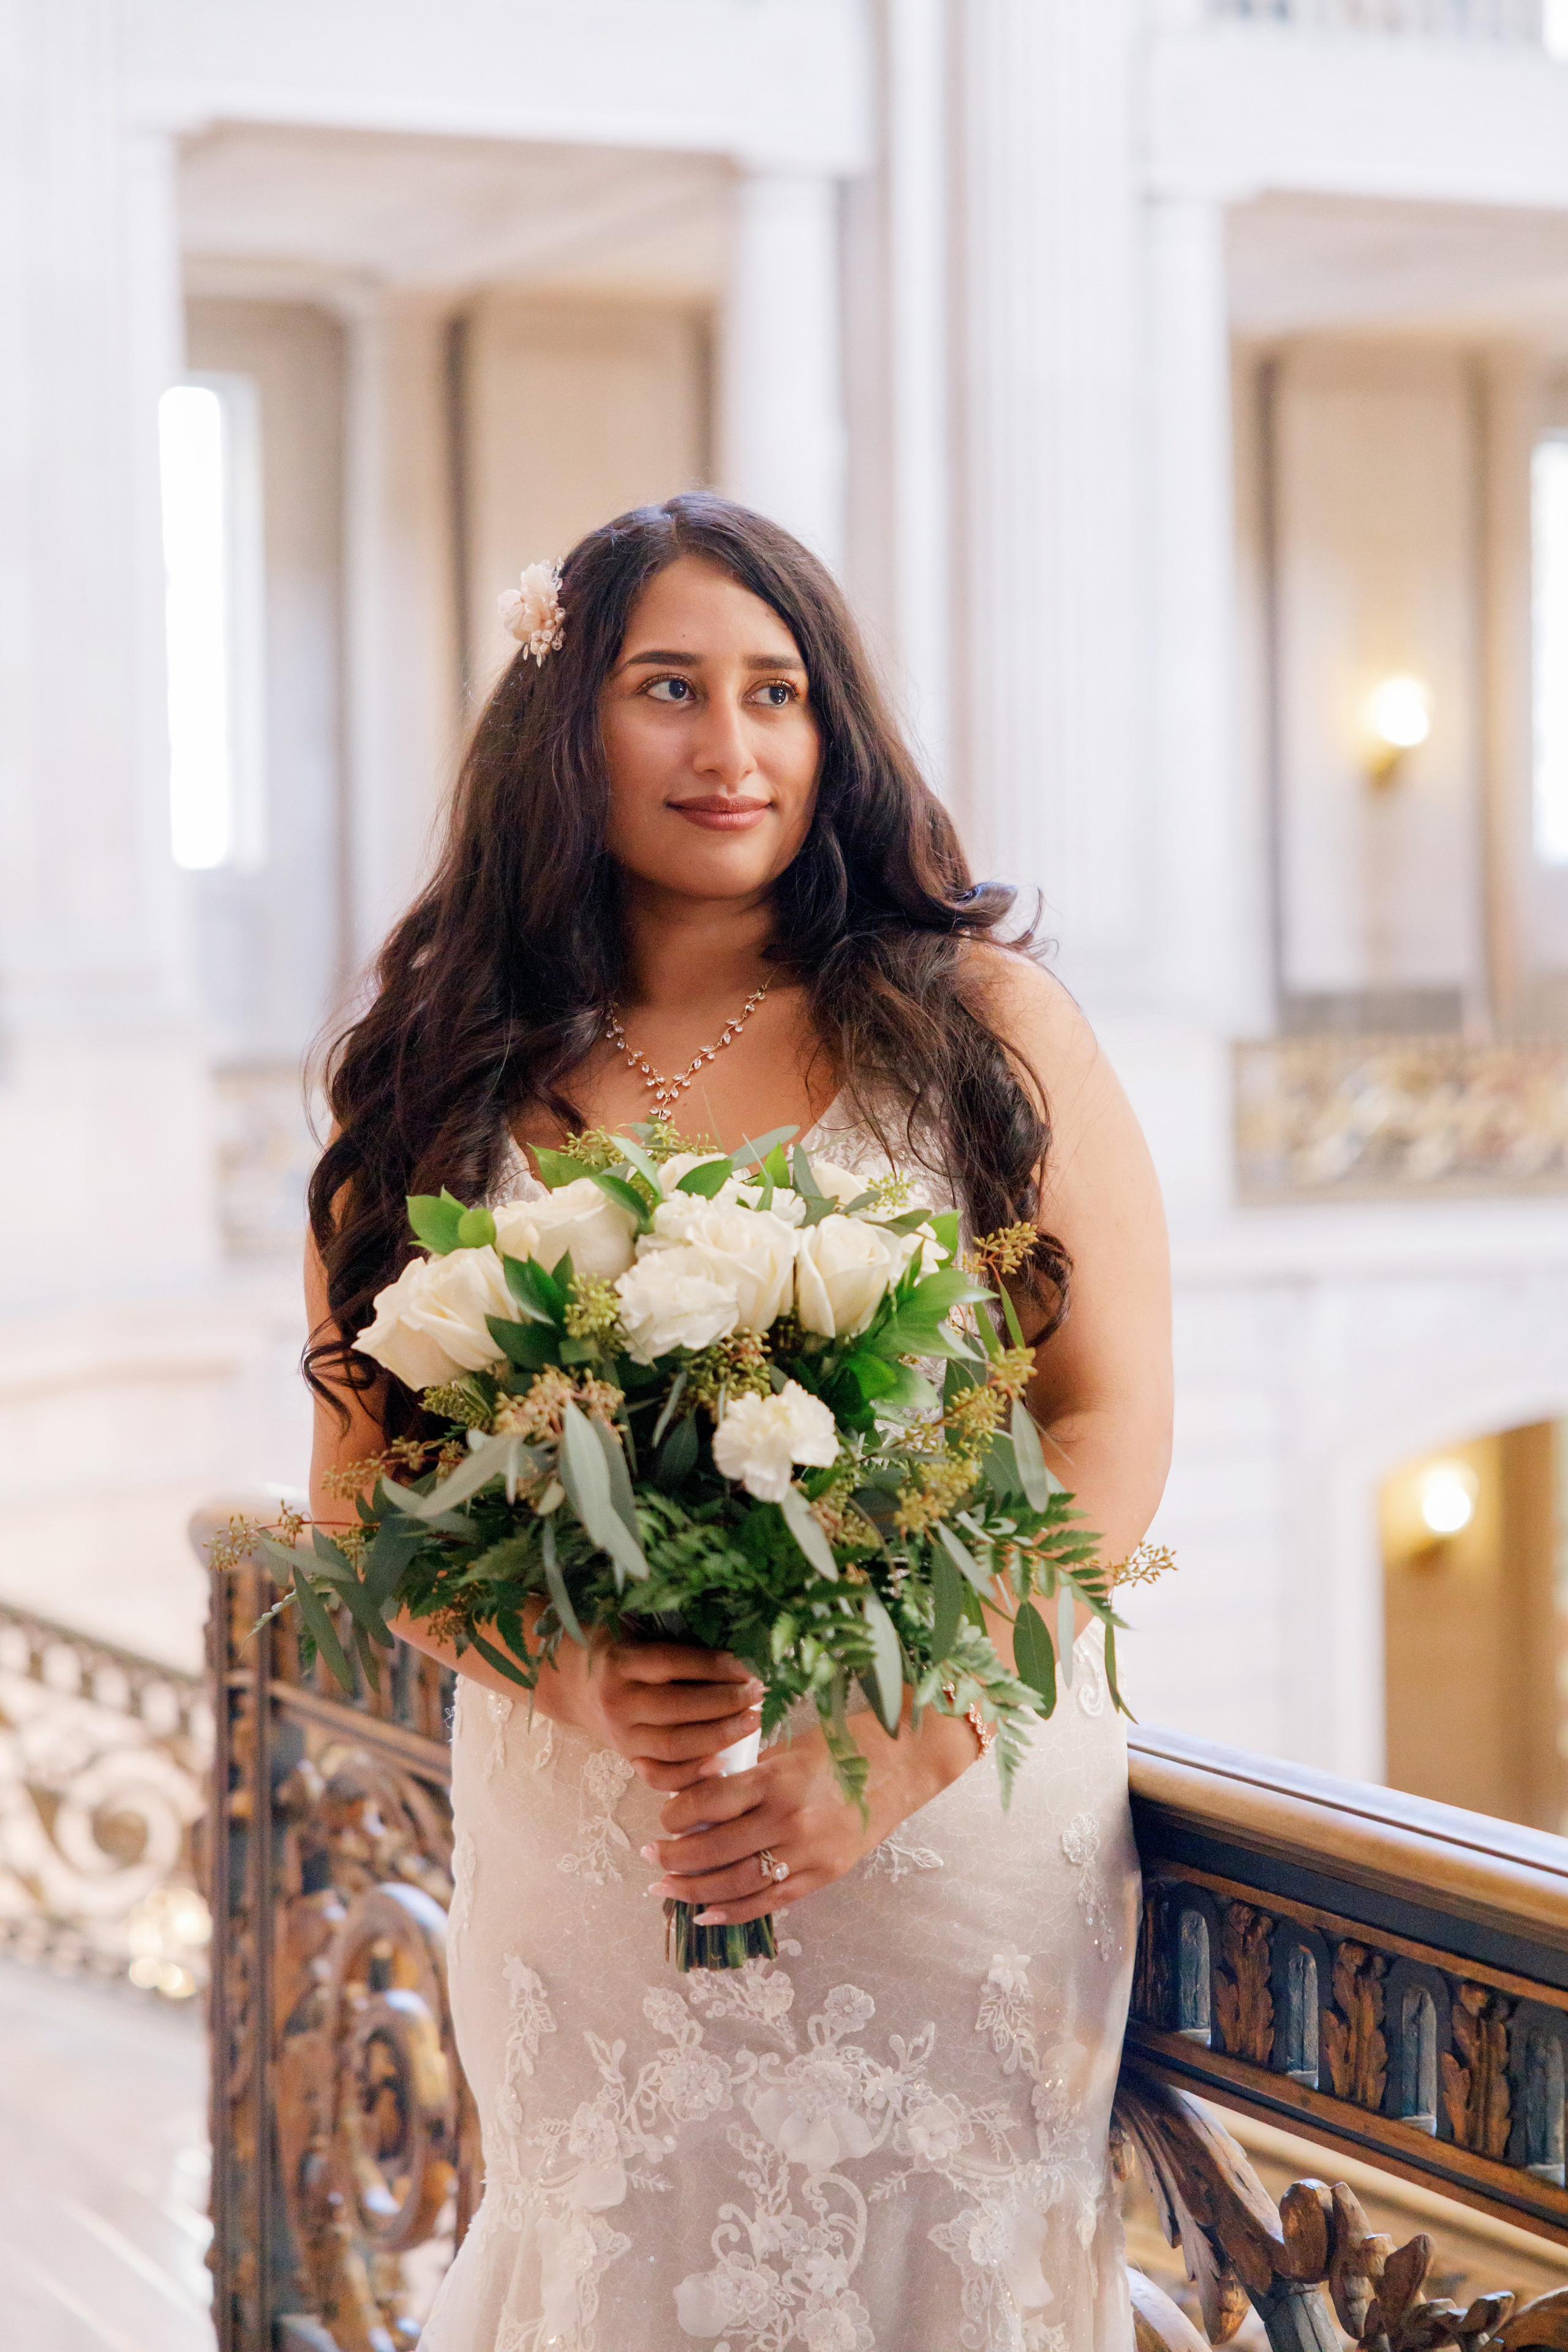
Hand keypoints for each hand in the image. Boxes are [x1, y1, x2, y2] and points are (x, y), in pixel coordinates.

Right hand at [543, 1630, 763, 1785]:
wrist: (575, 1683)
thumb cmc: (618, 1646)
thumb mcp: (635, 1628)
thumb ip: (673, 1633)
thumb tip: (736, 1634)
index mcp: (620, 1661)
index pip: (671, 1664)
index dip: (713, 1666)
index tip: (748, 1665)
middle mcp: (618, 1701)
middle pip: (675, 1709)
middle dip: (724, 1703)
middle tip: (758, 1694)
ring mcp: (621, 1736)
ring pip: (672, 1746)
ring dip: (718, 1737)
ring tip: (753, 1721)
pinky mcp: (628, 1759)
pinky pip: (659, 1777)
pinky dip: (691, 1775)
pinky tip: (722, 1762)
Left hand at [640, 1710, 977, 1927]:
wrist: (903, 1764)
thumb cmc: (841, 1746)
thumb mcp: (788, 1748)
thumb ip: (746, 1775)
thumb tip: (696, 1797)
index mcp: (776, 1778)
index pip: (707, 1801)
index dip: (675, 1812)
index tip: (661, 1816)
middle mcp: (789, 1818)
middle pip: (714, 1849)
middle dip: (673, 1857)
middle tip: (648, 1857)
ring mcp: (808, 1852)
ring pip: (736, 1883)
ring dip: (693, 1890)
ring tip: (664, 1889)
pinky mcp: (823, 1875)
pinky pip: (769, 1901)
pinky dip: (733, 1911)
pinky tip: (704, 1913)